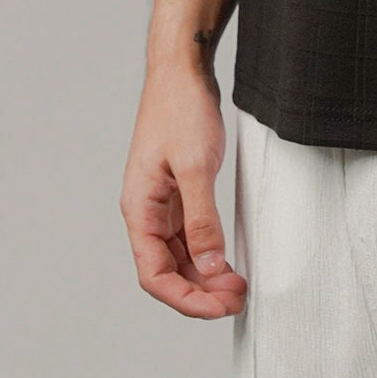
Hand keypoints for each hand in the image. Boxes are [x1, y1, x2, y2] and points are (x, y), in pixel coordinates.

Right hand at [120, 58, 247, 318]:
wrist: (182, 69)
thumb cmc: (180, 109)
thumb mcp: (195, 167)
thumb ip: (201, 219)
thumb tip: (209, 265)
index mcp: (139, 209)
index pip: (154, 274)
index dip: (185, 299)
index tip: (218, 308)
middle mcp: (147, 211)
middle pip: (167, 271)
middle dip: (200, 292)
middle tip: (236, 300)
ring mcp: (162, 202)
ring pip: (180, 256)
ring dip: (206, 276)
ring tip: (237, 286)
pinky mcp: (179, 191)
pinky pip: (190, 235)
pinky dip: (208, 252)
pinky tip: (228, 261)